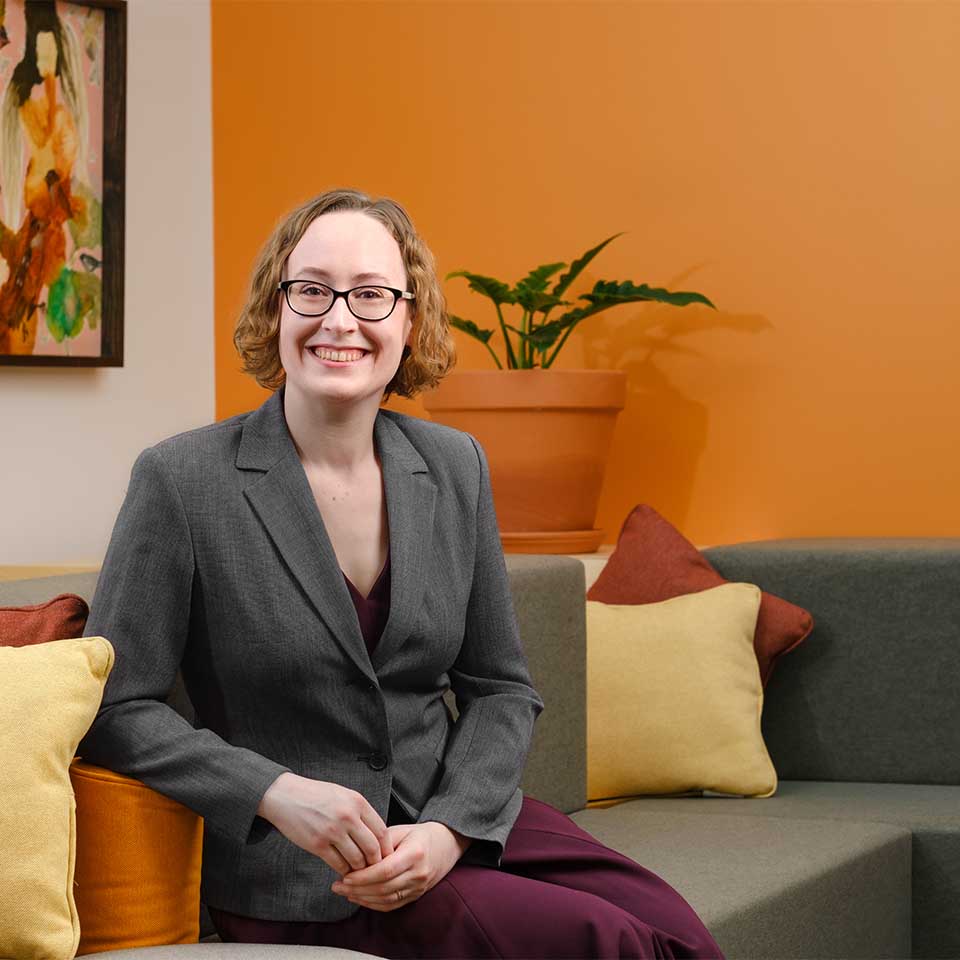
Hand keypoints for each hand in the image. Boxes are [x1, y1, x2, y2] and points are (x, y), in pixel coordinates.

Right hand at [257, 772, 393, 874]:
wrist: (286, 796)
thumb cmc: (316, 795)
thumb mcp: (343, 795)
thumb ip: (360, 812)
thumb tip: (376, 835)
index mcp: (357, 802)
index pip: (381, 830)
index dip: (386, 848)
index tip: (387, 856)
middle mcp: (347, 816)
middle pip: (372, 848)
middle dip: (376, 862)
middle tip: (376, 870)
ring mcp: (332, 831)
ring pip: (356, 860)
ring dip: (360, 869)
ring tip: (359, 871)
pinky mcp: (317, 844)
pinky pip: (338, 864)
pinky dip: (344, 871)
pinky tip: (344, 871)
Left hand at [330, 821, 470, 911]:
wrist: (445, 844)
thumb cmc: (418, 835)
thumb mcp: (400, 831)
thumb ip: (379, 843)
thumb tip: (355, 856)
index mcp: (415, 853)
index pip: (385, 871)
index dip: (363, 876)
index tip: (345, 876)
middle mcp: (419, 873)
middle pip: (384, 887)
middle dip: (358, 889)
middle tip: (338, 885)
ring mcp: (419, 887)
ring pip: (387, 899)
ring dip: (363, 898)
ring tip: (344, 891)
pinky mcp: (417, 895)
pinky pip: (392, 905)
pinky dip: (373, 904)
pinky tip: (359, 897)